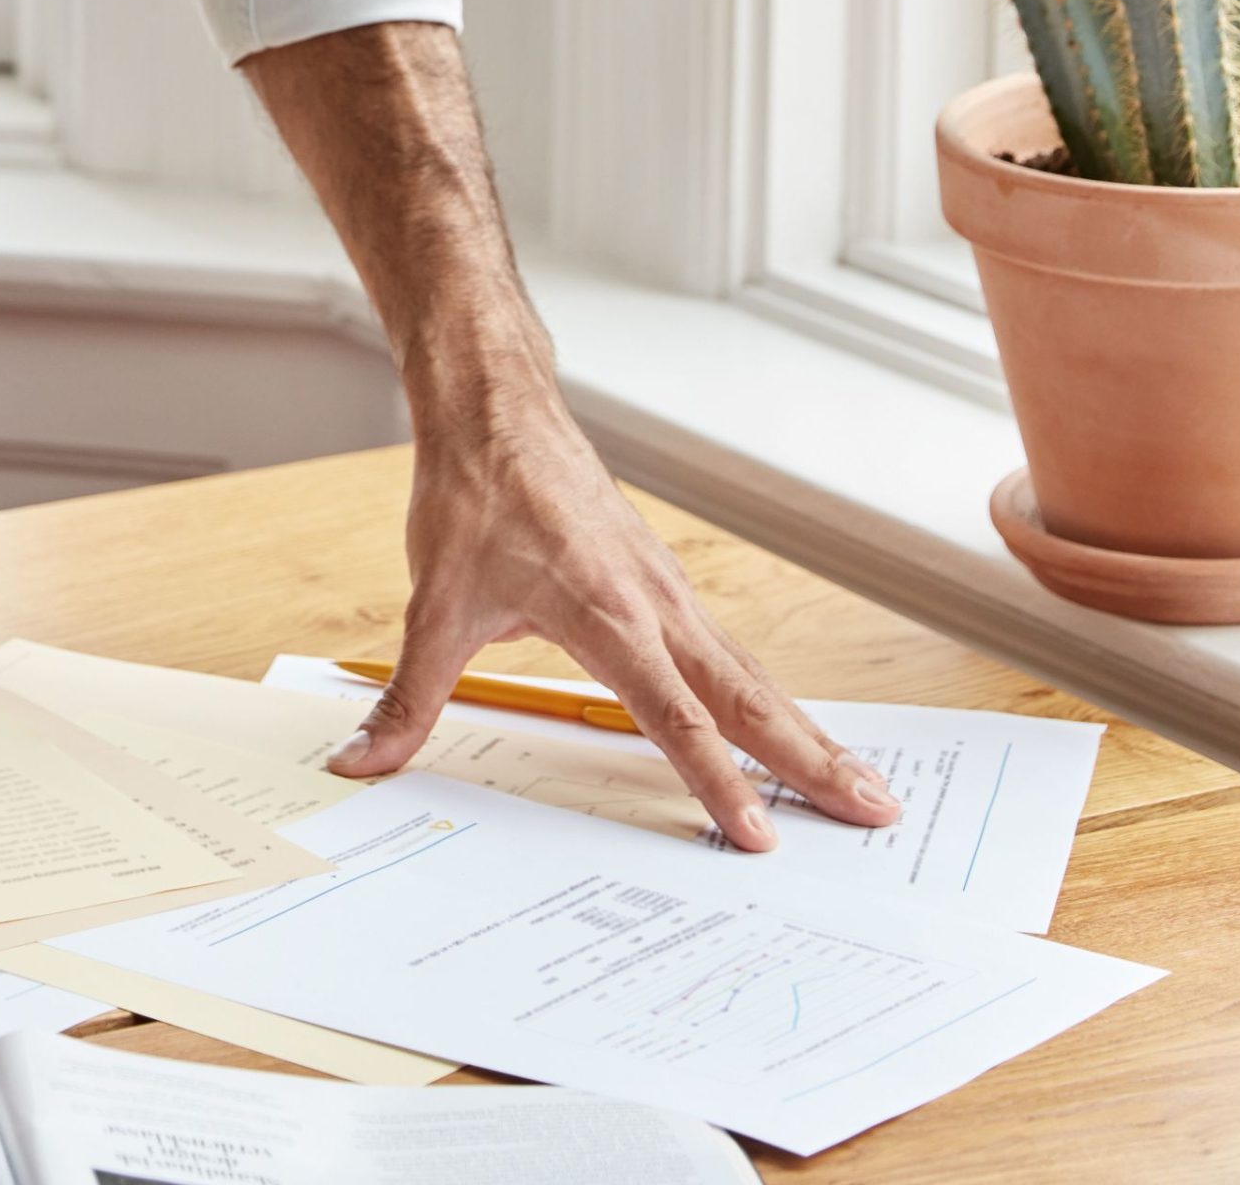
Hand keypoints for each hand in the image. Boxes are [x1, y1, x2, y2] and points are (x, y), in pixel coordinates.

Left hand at [328, 371, 901, 853]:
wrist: (494, 403)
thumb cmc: (474, 491)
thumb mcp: (434, 604)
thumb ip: (409, 698)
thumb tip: (362, 763)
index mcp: (607, 614)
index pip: (674, 716)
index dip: (714, 781)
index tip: (757, 836)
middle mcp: (654, 603)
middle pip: (748, 697)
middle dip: (813, 759)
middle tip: (877, 812)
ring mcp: (665, 589)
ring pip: (749, 673)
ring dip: (805, 730)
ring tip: (859, 784)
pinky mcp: (660, 580)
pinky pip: (727, 650)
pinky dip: (768, 694)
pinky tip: (783, 724)